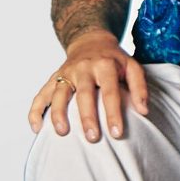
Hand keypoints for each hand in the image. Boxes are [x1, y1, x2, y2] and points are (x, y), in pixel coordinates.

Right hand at [29, 37, 148, 141]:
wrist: (91, 42)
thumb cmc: (114, 60)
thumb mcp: (132, 67)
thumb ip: (139, 88)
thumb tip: (143, 111)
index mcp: (105, 65)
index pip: (110, 92)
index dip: (113, 113)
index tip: (117, 134)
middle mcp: (83, 68)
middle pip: (84, 94)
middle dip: (87, 117)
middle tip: (93, 138)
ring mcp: (65, 73)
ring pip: (58, 94)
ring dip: (58, 114)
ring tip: (62, 133)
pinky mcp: (52, 78)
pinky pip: (40, 95)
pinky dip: (35, 111)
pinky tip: (37, 128)